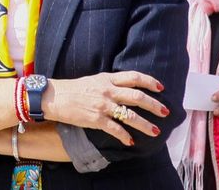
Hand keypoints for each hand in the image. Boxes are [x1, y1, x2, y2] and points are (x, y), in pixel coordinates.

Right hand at [44, 71, 169, 145]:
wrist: (54, 97)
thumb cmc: (72, 89)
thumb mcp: (93, 80)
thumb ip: (110, 83)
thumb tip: (126, 89)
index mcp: (107, 79)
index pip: (133, 77)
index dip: (149, 81)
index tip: (161, 87)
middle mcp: (107, 91)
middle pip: (137, 96)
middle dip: (154, 105)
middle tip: (165, 112)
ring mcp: (102, 105)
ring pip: (130, 115)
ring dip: (145, 125)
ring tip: (155, 131)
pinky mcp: (96, 119)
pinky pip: (115, 129)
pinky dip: (125, 137)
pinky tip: (130, 142)